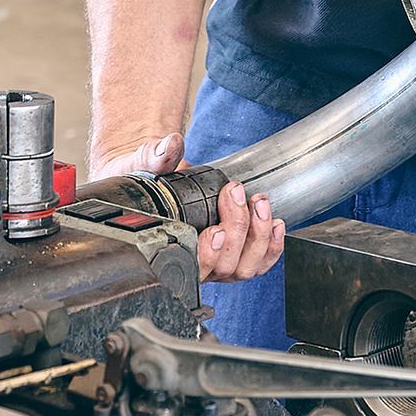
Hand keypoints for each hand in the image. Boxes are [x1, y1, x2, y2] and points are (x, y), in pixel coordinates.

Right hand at [91, 134, 285, 281]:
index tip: (215, 231)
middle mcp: (194, 264)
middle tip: (236, 194)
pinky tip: (274, 222)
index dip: (206, 256)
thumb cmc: (141, 181)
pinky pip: (259, 262)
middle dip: (237, 229)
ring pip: (245, 267)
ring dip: (258, 235)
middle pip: (223, 266)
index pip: (190, 268)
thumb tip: (169, 146)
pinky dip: (272, 246)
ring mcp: (217, 264)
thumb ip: (154, 156)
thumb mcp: (141, 163)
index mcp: (166, 249)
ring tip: (258, 201)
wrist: (152, 180)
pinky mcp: (235, 256)